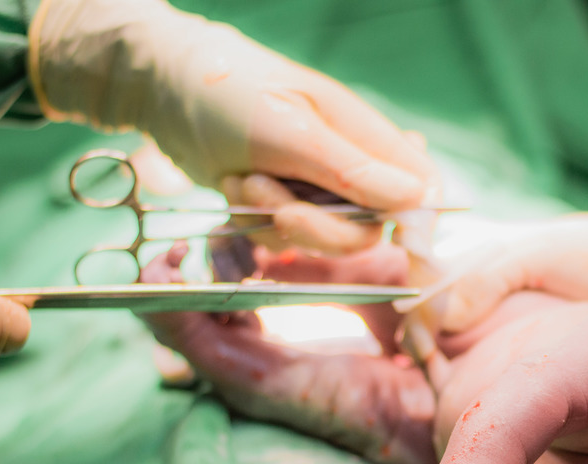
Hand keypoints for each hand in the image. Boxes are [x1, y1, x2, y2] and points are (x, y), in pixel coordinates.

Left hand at [31, 0, 437, 253]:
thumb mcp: (294, 134)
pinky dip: (255, 220)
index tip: (399, 249)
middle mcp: (351, 165)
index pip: (422, 188)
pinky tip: (234, 184)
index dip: (418, 224)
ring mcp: (315, 186)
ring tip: (246, 178)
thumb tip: (417, 201)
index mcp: (368, 137)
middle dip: (318, 227)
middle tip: (276, 205)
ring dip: (276, 219)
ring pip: (323, 239)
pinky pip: (284, 237)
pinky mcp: (282, 201)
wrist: (165, 89)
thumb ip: (355, 173)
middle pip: (369, 230)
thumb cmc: (230, 92)